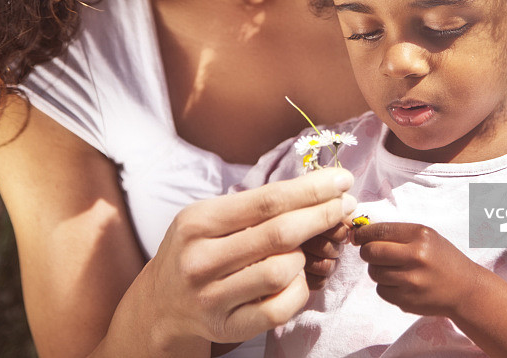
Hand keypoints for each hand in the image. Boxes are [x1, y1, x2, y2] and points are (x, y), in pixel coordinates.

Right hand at [112, 168, 356, 352]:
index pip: (267, 200)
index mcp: (197, 222)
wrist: (160, 304)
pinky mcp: (228, 327)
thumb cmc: (195, 250)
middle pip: (280, 233)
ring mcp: (213, 297)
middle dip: (322, 214)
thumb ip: (253, 206)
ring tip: (302, 248)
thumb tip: (317, 188)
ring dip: (304, 255)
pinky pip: (280, 307)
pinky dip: (299, 289)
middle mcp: (201, 259)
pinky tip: (297, 278)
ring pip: (283, 270)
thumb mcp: (208, 218)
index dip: (311, 189)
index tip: (341, 180)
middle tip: (345, 204)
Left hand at [351, 222, 480, 317]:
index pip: (380, 231)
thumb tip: (361, 232)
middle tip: (371, 252)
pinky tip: (399, 283)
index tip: (357, 236)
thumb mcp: (426, 237)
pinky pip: (381, 291)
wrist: (465, 289)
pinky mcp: (408, 301)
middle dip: (366, 252)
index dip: (363, 234)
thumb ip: (397, 233)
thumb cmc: (442, 258)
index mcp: (420, 235)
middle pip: (372, 252)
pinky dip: (385, 287)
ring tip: (392, 268)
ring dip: (376, 270)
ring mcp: (412, 281)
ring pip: (374, 272)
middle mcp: (416, 257)